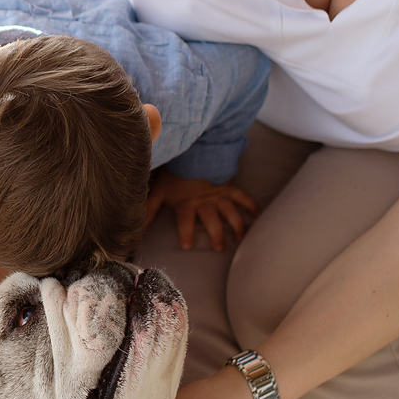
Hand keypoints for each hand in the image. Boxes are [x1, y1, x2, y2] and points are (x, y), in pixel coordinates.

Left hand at [142, 174, 258, 251]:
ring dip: (235, 225)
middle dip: (215, 235)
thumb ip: (150, 208)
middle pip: (211, 220)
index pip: (185, 221)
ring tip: (238, 238)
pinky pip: (242, 196)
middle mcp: (204, 201)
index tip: (187, 247)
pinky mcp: (228, 187)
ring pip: (229, 212)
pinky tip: (258, 214)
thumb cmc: (174, 172)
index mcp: (187, 203)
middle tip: (218, 248)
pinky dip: (250, 204)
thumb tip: (140, 226)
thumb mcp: (159, 190)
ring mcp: (218, 195)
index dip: (186, 233)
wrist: (193, 150)